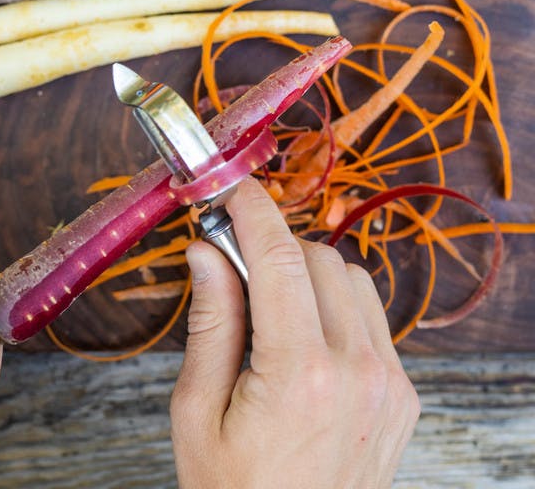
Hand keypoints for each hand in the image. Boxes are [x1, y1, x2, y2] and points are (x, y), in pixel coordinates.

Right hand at [170, 177, 419, 488]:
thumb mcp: (195, 411)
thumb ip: (209, 321)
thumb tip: (206, 251)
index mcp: (299, 375)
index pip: (277, 258)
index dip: (251, 210)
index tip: (230, 188)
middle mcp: (357, 372)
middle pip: (317, 257)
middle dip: (271, 245)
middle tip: (232, 261)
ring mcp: (389, 383)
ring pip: (351, 277)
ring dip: (306, 273)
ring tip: (269, 307)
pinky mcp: (402, 393)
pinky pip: (371, 315)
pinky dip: (335, 304)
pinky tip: (304, 335)